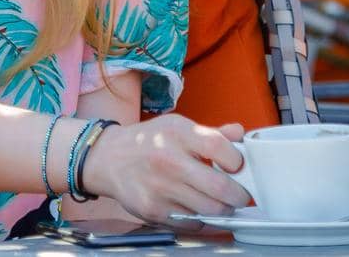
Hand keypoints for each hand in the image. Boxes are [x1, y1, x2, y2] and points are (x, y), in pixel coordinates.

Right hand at [79, 115, 247, 224]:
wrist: (108, 159)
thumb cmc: (147, 141)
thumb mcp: (177, 126)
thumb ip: (211, 132)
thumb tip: (239, 135)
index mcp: (177, 133)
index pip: (219, 147)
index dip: (237, 160)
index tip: (238, 166)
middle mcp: (168, 160)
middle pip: (220, 187)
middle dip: (239, 195)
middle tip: (240, 194)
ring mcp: (160, 188)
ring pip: (210, 210)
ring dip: (222, 209)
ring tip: (219, 201)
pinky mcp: (154, 211)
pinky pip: (192, 222)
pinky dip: (201, 218)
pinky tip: (195, 206)